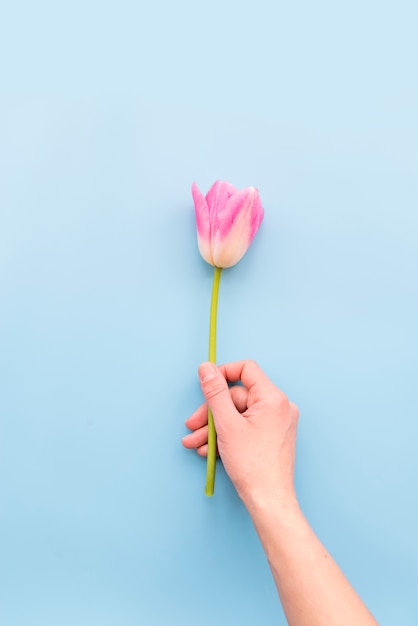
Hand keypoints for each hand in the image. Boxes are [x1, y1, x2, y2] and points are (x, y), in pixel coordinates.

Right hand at [182, 360, 298, 504]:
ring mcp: (277, 422)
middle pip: (237, 396)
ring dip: (214, 427)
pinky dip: (227, 435)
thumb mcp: (226, 424)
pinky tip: (210, 450)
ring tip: (196, 443)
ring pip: (238, 414)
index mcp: (273, 398)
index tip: (205, 385)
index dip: (222, 373)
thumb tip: (206, 367)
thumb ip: (215, 393)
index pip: (246, 369)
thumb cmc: (252, 465)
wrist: (268, 500)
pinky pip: (246, 426)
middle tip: (192, 427)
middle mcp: (279, 406)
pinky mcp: (272, 436)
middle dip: (211, 412)